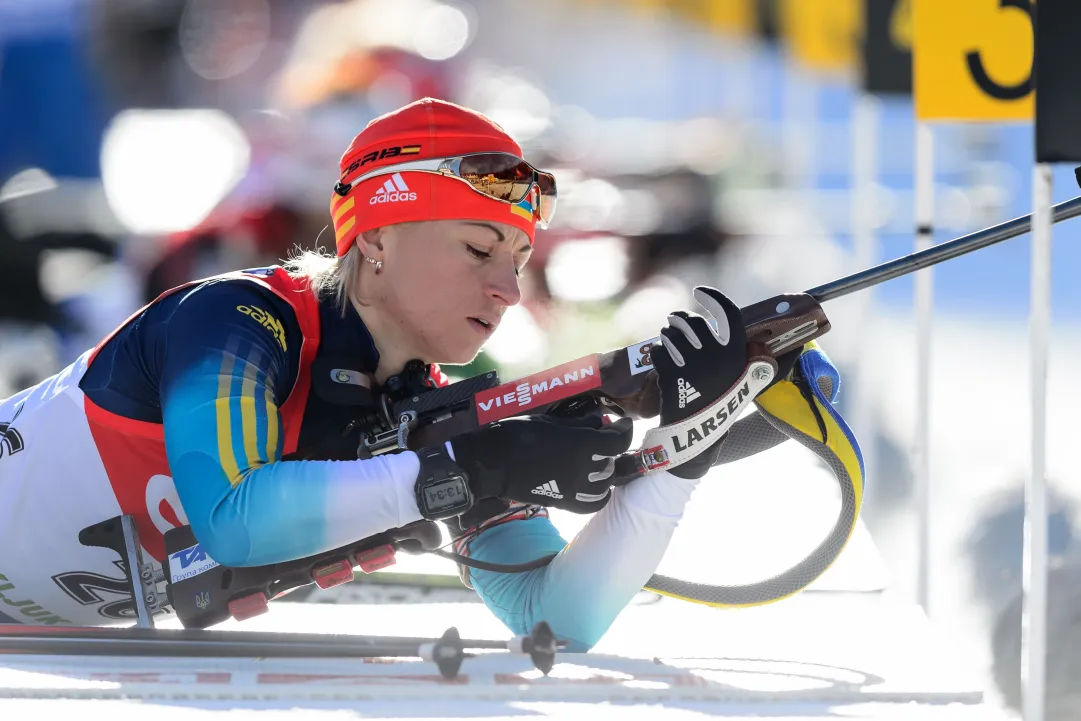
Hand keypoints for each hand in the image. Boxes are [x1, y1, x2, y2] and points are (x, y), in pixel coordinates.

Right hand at [449, 414, 633, 513]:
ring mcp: (574, 490)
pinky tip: (595, 486)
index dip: (624, 431)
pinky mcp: (564, 503)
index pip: (617, 441)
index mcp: (581, 445)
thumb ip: (579, 424)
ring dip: (606, 472)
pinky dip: (599, 495)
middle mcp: (583, 470)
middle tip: (603, 439)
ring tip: (598, 462)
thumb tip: (599, 423)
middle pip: (611, 463)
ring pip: (605, 484)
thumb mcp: (551, 421)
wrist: (492, 464)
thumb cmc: (518, 434)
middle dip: (611, 450)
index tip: (622, 424)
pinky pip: (592, 504)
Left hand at [652, 286, 759, 478]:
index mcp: (737, 356)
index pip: (728, 314)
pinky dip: (657, 354)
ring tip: (668, 341)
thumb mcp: (744, 384)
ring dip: (667, 335)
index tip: (700, 291)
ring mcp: (692, 367)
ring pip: (671, 335)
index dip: (714, 298)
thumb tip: (774, 347)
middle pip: (693, 322)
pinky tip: (661, 362)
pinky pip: (658, 352)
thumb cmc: (721, 409)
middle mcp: (716, 357)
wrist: (696, 439)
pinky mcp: (670, 377)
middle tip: (674, 321)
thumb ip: (753, 362)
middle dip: (680, 319)